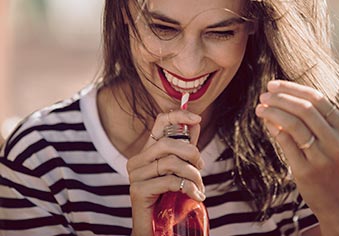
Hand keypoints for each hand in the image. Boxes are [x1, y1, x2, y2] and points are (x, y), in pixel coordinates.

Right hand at [126, 110, 204, 235]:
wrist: (155, 227)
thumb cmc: (169, 196)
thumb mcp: (180, 168)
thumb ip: (186, 147)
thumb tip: (196, 123)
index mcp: (148, 150)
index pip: (160, 122)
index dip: (178, 115)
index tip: (198, 118)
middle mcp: (138, 159)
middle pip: (168, 143)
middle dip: (192, 153)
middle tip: (201, 167)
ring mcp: (136, 175)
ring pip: (171, 162)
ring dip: (193, 174)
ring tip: (199, 186)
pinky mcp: (138, 190)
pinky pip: (170, 181)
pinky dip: (189, 187)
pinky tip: (196, 195)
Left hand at [255, 80, 338, 235]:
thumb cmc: (334, 166)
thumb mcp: (334, 140)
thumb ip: (314, 121)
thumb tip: (282, 99)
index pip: (317, 99)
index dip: (291, 89)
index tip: (273, 85)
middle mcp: (335, 141)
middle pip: (304, 109)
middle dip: (280, 98)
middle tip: (264, 95)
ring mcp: (321, 157)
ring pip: (293, 124)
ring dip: (273, 112)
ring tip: (259, 108)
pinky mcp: (306, 170)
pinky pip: (285, 142)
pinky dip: (273, 128)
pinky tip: (266, 123)